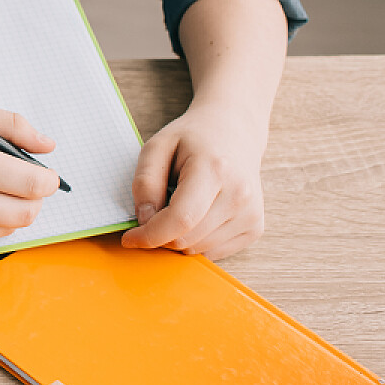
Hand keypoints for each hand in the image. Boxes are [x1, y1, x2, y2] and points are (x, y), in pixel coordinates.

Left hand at [119, 101, 267, 258]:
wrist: (235, 132)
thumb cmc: (193, 138)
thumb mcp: (157, 147)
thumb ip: (145, 182)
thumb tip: (144, 221)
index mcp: (215, 170)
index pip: (180, 219)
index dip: (149, 235)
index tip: (130, 238)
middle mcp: (239, 195)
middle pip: (187, 239)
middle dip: (160, 235)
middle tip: (153, 212)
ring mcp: (251, 214)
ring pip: (199, 250)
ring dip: (177, 237)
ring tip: (179, 205)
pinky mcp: (255, 228)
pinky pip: (214, 252)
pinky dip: (195, 241)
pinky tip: (196, 215)